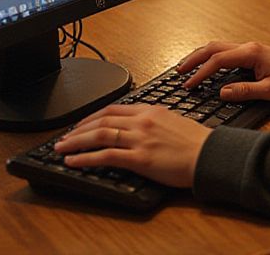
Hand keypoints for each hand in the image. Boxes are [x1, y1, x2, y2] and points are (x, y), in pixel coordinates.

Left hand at [54, 103, 209, 188]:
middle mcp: (141, 120)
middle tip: (63, 136)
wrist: (208, 154)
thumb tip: (137, 125)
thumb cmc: (196, 141)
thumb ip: (152, 120)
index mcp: (149, 110)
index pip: (113, 108)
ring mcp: (139, 138)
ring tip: (61, 148)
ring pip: (99, 135)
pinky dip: (86, 158)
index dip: (92, 116)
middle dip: (78, 129)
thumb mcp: (172, 120)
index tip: (81, 124)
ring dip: (76, 142)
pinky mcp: (140, 158)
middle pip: (102, 119)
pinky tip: (74, 161)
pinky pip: (106, 156)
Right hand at [178, 40, 269, 102]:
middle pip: (213, 47)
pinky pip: (224, 51)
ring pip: (217, 47)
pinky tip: (203, 65)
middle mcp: (246, 47)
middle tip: (178, 72)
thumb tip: (222, 92)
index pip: (218, 60)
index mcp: (250, 53)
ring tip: (184, 67)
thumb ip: (246, 91)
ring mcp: (247, 48)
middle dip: (193, 58)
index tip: (189, 85)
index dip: (201, 73)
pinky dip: (209, 56)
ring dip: (200, 55)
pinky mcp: (249, 53)